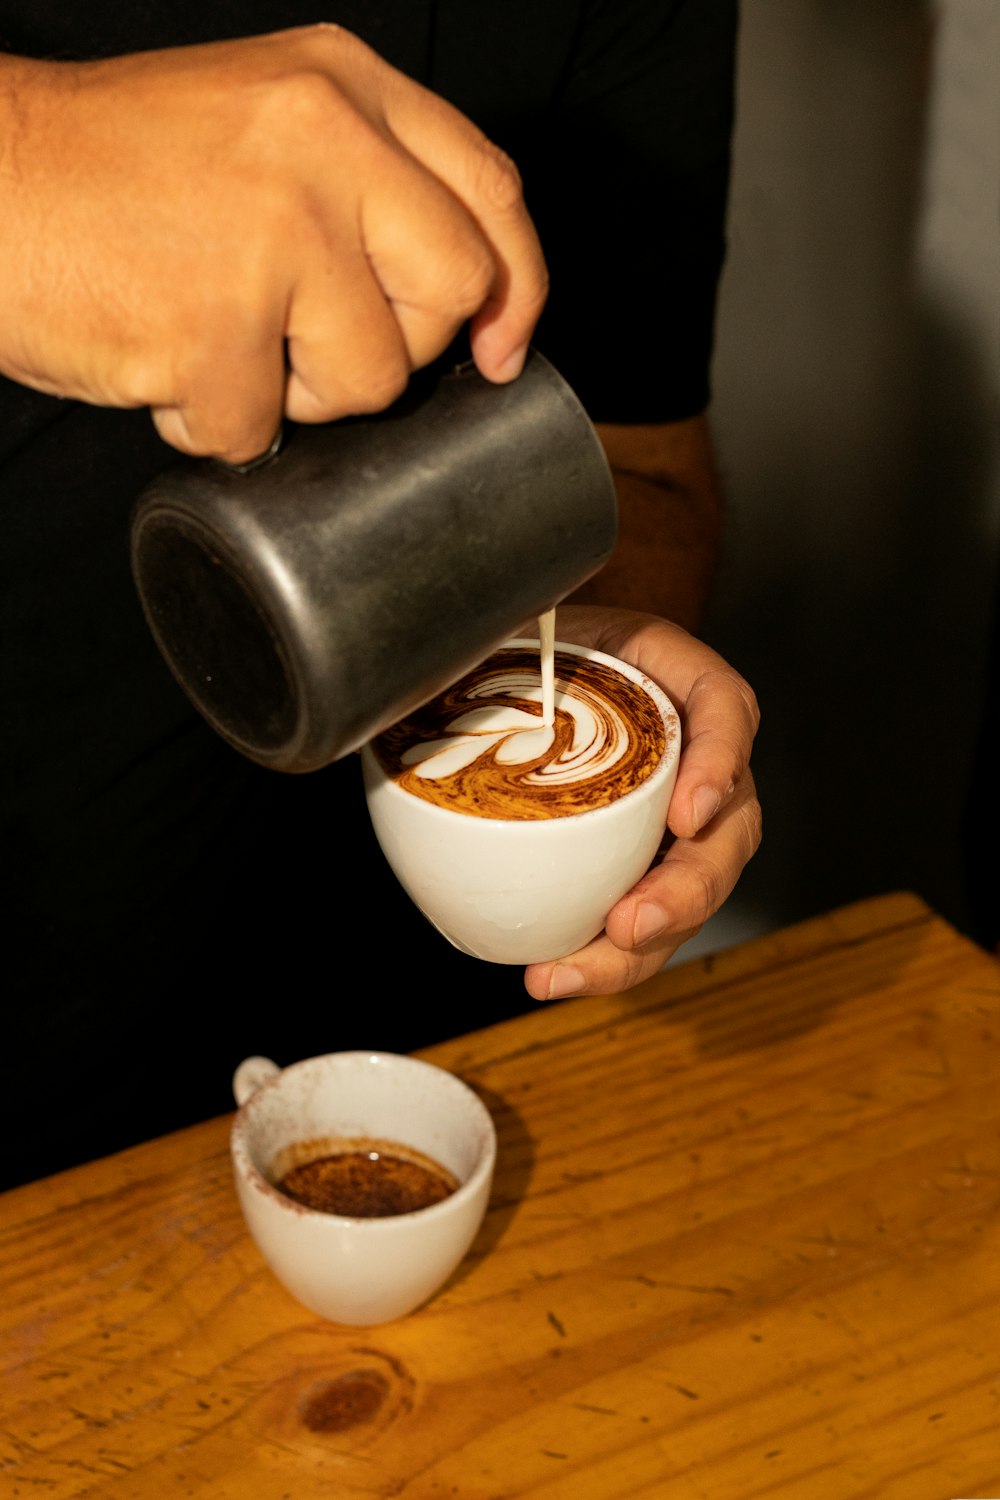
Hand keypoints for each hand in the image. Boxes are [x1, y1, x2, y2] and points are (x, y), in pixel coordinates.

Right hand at [0, 26, 547, 461]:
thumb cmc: (106, 170)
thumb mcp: (258, 121)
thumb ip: (361, 180)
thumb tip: (459, 291)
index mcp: (340, 86)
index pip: (490, 191)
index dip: (516, 286)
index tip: (502, 347)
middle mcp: (321, 144)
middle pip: (452, 292)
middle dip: (394, 347)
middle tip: (309, 339)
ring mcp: (273, 232)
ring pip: (368, 379)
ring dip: (291, 393)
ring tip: (213, 336)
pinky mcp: (215, 320)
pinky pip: (256, 428)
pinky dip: (207, 422)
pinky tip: (162, 361)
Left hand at [523, 604, 761, 998]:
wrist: (521, 676)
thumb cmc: (523, 647)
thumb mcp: (510, 623)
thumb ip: (485, 639)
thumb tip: (421, 666)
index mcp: (672, 676)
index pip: (725, 709)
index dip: (720, 763)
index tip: (687, 813)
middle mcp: (692, 752)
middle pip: (729, 825)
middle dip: (689, 888)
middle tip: (630, 924)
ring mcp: (675, 817)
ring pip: (693, 891)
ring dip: (645, 946)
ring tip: (574, 973)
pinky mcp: (643, 864)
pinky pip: (645, 918)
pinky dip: (606, 958)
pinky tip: (552, 975)